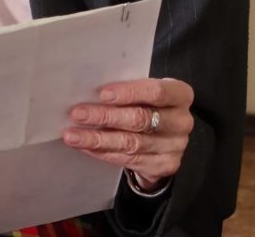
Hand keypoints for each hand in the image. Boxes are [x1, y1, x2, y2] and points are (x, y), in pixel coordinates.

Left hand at [63, 78, 193, 190]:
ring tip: (72, 135)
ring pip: (131, 143)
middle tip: (77, 114)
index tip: (102, 94)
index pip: (155, 92)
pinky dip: (103, 152)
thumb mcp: (146, 90)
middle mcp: (182, 121)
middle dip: (105, 116)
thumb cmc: (149, 103)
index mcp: (180, 94)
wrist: (167, 136)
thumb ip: (128, 88)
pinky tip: (86, 147)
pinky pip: (129, 160)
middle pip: (140, 119)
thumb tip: (88, 89)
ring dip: (97, 139)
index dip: (128, 93)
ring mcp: (175, 146)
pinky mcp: (165, 166)